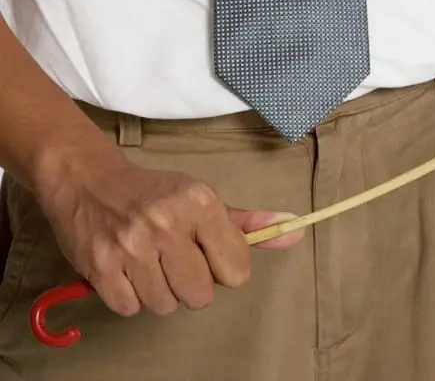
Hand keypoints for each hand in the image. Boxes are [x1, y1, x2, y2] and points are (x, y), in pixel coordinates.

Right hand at [37, 162, 303, 316]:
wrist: (88, 179)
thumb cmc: (155, 192)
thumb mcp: (204, 198)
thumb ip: (248, 223)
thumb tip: (294, 230)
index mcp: (200, 204)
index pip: (236, 269)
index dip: (225, 268)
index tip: (210, 255)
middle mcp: (167, 224)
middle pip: (201, 295)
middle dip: (194, 285)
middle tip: (178, 261)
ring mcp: (131, 247)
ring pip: (166, 305)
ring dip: (161, 292)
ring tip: (151, 264)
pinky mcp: (100, 266)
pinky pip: (131, 308)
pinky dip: (132, 297)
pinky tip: (129, 271)